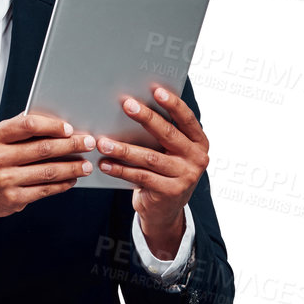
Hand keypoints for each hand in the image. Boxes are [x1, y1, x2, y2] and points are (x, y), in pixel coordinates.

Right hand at [0, 112, 94, 231]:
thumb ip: (15, 130)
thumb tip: (50, 121)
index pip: (27, 125)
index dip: (51, 125)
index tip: (69, 128)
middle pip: (43, 149)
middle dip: (71, 145)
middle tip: (88, 142)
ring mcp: (5, 180)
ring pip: (48, 172)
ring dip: (72, 167)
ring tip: (86, 165)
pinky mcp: (13, 199)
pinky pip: (44, 190)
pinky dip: (62, 185)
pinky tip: (71, 180)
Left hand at [96, 85, 208, 260]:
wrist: (165, 212)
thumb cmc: (164, 173)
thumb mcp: (170, 153)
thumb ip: (162, 135)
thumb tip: (135, 107)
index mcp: (199, 143)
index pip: (187, 119)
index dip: (172, 104)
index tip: (156, 91)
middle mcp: (197, 159)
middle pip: (168, 134)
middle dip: (145, 117)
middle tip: (126, 105)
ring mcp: (185, 177)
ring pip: (149, 157)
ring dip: (124, 148)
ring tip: (103, 141)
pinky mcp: (169, 192)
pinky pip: (141, 177)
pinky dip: (120, 170)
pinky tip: (105, 164)